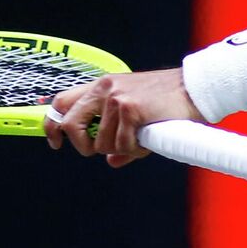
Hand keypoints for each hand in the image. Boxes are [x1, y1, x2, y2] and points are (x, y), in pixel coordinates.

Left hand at [43, 67, 202, 167]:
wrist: (194, 88)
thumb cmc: (167, 99)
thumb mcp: (134, 111)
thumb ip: (116, 133)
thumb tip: (110, 161)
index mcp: (100, 86)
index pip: (61, 102)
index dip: (52, 125)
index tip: (55, 143)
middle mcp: (103, 89)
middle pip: (70, 123)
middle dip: (82, 145)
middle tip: (99, 149)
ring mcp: (116, 98)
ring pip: (100, 142)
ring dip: (118, 148)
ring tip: (137, 138)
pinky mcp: (130, 109)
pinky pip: (122, 145)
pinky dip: (134, 149)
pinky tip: (146, 137)